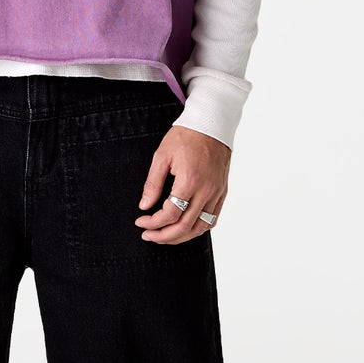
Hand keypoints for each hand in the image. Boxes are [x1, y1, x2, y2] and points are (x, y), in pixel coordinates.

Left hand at [135, 125, 229, 243]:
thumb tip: (144, 206)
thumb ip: (153, 183)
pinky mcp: (222, 192)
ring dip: (181, 237)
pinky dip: (198, 229)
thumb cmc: (186, 136)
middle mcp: (206, 190)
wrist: (212, 125)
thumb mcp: (162, 156)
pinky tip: (185, 228)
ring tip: (165, 236)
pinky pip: (213, 219)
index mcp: (190, 181)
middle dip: (163, 236)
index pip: (170, 214)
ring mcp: (217, 193)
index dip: (153, 223)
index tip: (141, 221)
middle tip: (148, 235)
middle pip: (185, 226)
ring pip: (200, 227)